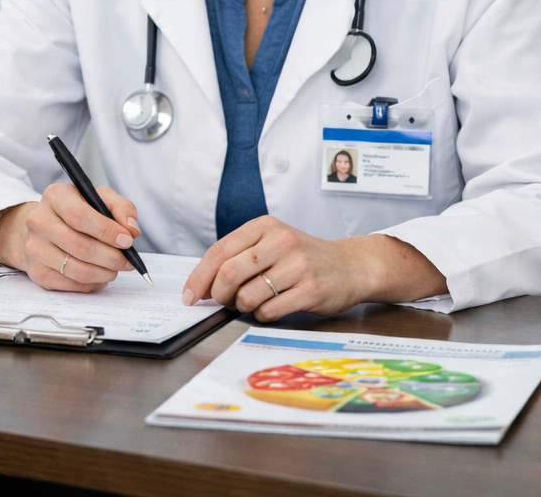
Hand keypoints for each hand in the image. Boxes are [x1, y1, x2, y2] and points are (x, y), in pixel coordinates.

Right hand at [0, 183, 142, 291]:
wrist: (43, 227)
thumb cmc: (77, 210)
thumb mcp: (100, 198)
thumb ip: (122, 208)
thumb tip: (132, 231)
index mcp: (56, 196)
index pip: (79, 216)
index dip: (106, 231)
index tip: (127, 241)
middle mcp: (39, 221)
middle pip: (80, 246)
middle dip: (111, 257)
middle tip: (127, 261)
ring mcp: (35, 248)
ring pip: (76, 269)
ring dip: (103, 273)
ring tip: (115, 269)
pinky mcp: (36, 271)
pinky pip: (70, 284)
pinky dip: (92, 283)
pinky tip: (99, 275)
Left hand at [181, 216, 446, 320]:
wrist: (351, 265)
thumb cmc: (303, 257)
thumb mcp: (272, 242)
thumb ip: (240, 256)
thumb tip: (202, 285)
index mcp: (265, 226)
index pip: (219, 251)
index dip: (199, 276)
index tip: (189, 295)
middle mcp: (281, 241)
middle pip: (229, 273)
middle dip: (218, 294)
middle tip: (221, 302)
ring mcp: (297, 266)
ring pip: (248, 296)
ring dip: (242, 307)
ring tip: (252, 303)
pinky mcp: (310, 290)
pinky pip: (269, 311)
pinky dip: (262, 315)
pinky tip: (270, 308)